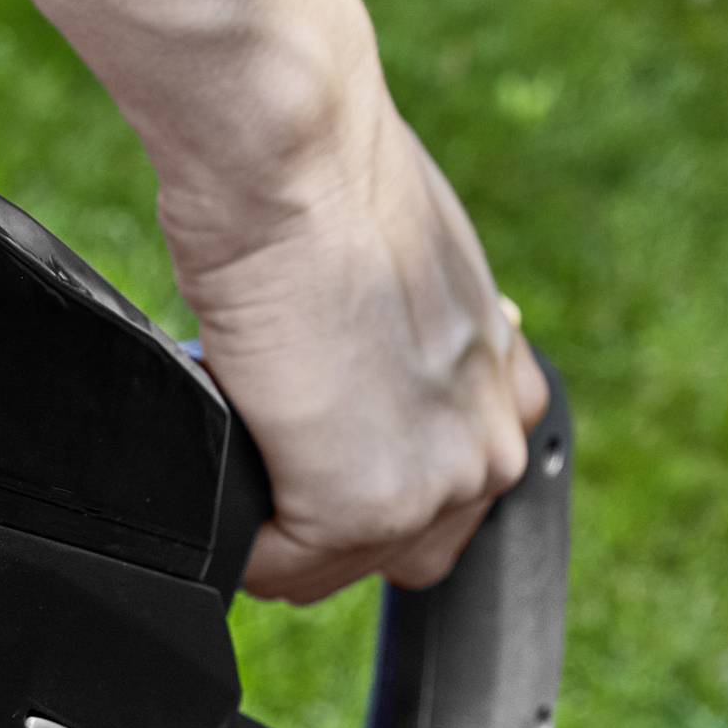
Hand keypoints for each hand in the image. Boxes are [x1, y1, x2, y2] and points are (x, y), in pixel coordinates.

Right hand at [164, 106, 546, 603]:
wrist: (299, 161)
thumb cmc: (329, 182)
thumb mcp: (406, 271)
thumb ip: (405, 346)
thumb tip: (360, 369)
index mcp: (508, 391)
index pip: (439, 495)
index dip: (357, 475)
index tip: (306, 444)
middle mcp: (491, 447)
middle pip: (394, 549)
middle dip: (319, 516)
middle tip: (263, 450)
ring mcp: (433, 486)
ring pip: (334, 567)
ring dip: (273, 524)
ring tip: (237, 441)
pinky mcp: (360, 507)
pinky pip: (277, 567)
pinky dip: (235, 534)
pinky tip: (219, 459)